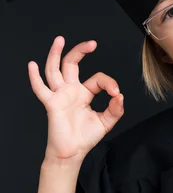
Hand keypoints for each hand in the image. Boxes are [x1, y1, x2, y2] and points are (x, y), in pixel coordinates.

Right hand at [28, 37, 123, 162]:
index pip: (97, 78)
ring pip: (54, 70)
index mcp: (84, 93)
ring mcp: (60, 95)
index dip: (109, 83)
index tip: (116, 93)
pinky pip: (41, 89)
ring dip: (56, 54)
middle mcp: (70, 90)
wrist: (72, 153)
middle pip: (71, 64)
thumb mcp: (106, 121)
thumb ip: (115, 109)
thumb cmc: (86, 137)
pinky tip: (32, 65)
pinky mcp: (52, 104)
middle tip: (92, 43)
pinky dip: (35, 77)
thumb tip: (120, 96)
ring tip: (59, 39)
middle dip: (80, 51)